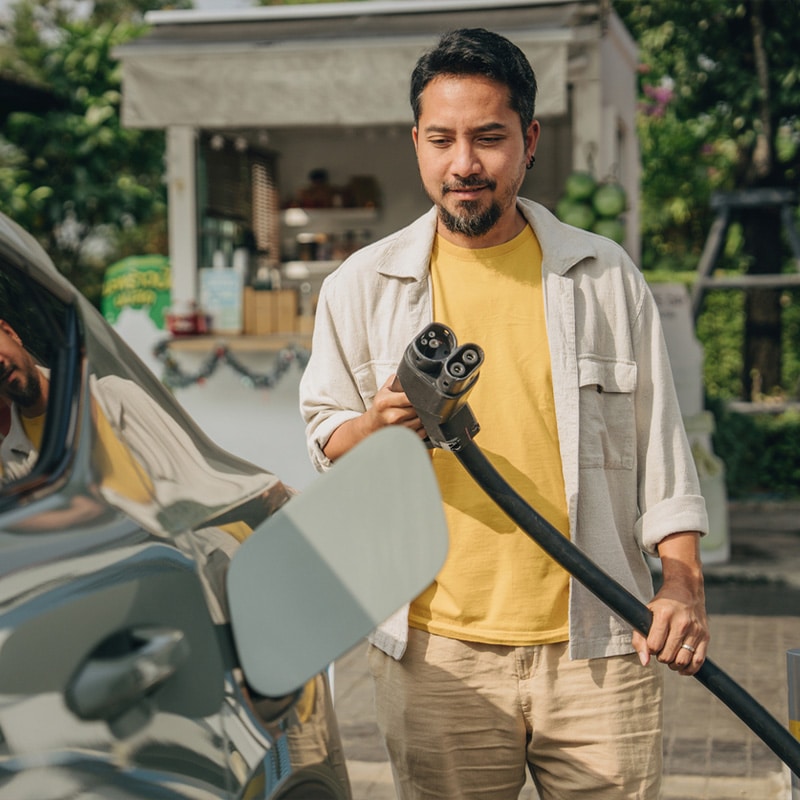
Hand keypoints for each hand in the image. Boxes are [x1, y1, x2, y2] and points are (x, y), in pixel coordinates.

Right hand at [363, 374, 425, 438]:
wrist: (372, 425)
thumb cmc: (380, 406)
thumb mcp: (384, 390)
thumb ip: (397, 381)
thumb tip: (412, 373)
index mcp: (386, 402)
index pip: (410, 397)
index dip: (419, 395)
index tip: (425, 393)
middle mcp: (392, 416)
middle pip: (417, 409)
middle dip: (422, 405)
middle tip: (421, 402)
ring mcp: (398, 429)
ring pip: (421, 421)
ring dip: (423, 416)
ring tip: (418, 412)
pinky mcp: (404, 438)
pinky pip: (422, 432)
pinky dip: (423, 427)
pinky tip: (417, 422)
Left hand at [631, 532, 709, 676]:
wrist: (688, 587)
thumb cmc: (660, 601)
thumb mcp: (644, 612)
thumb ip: (638, 636)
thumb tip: (644, 662)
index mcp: (664, 613)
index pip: (654, 645)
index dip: (649, 649)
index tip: (650, 643)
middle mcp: (682, 621)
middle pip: (667, 656)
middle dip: (660, 656)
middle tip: (660, 646)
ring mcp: (697, 629)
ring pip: (683, 662)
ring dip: (673, 663)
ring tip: (670, 653)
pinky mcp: (707, 636)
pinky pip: (698, 663)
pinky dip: (688, 667)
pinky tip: (682, 661)